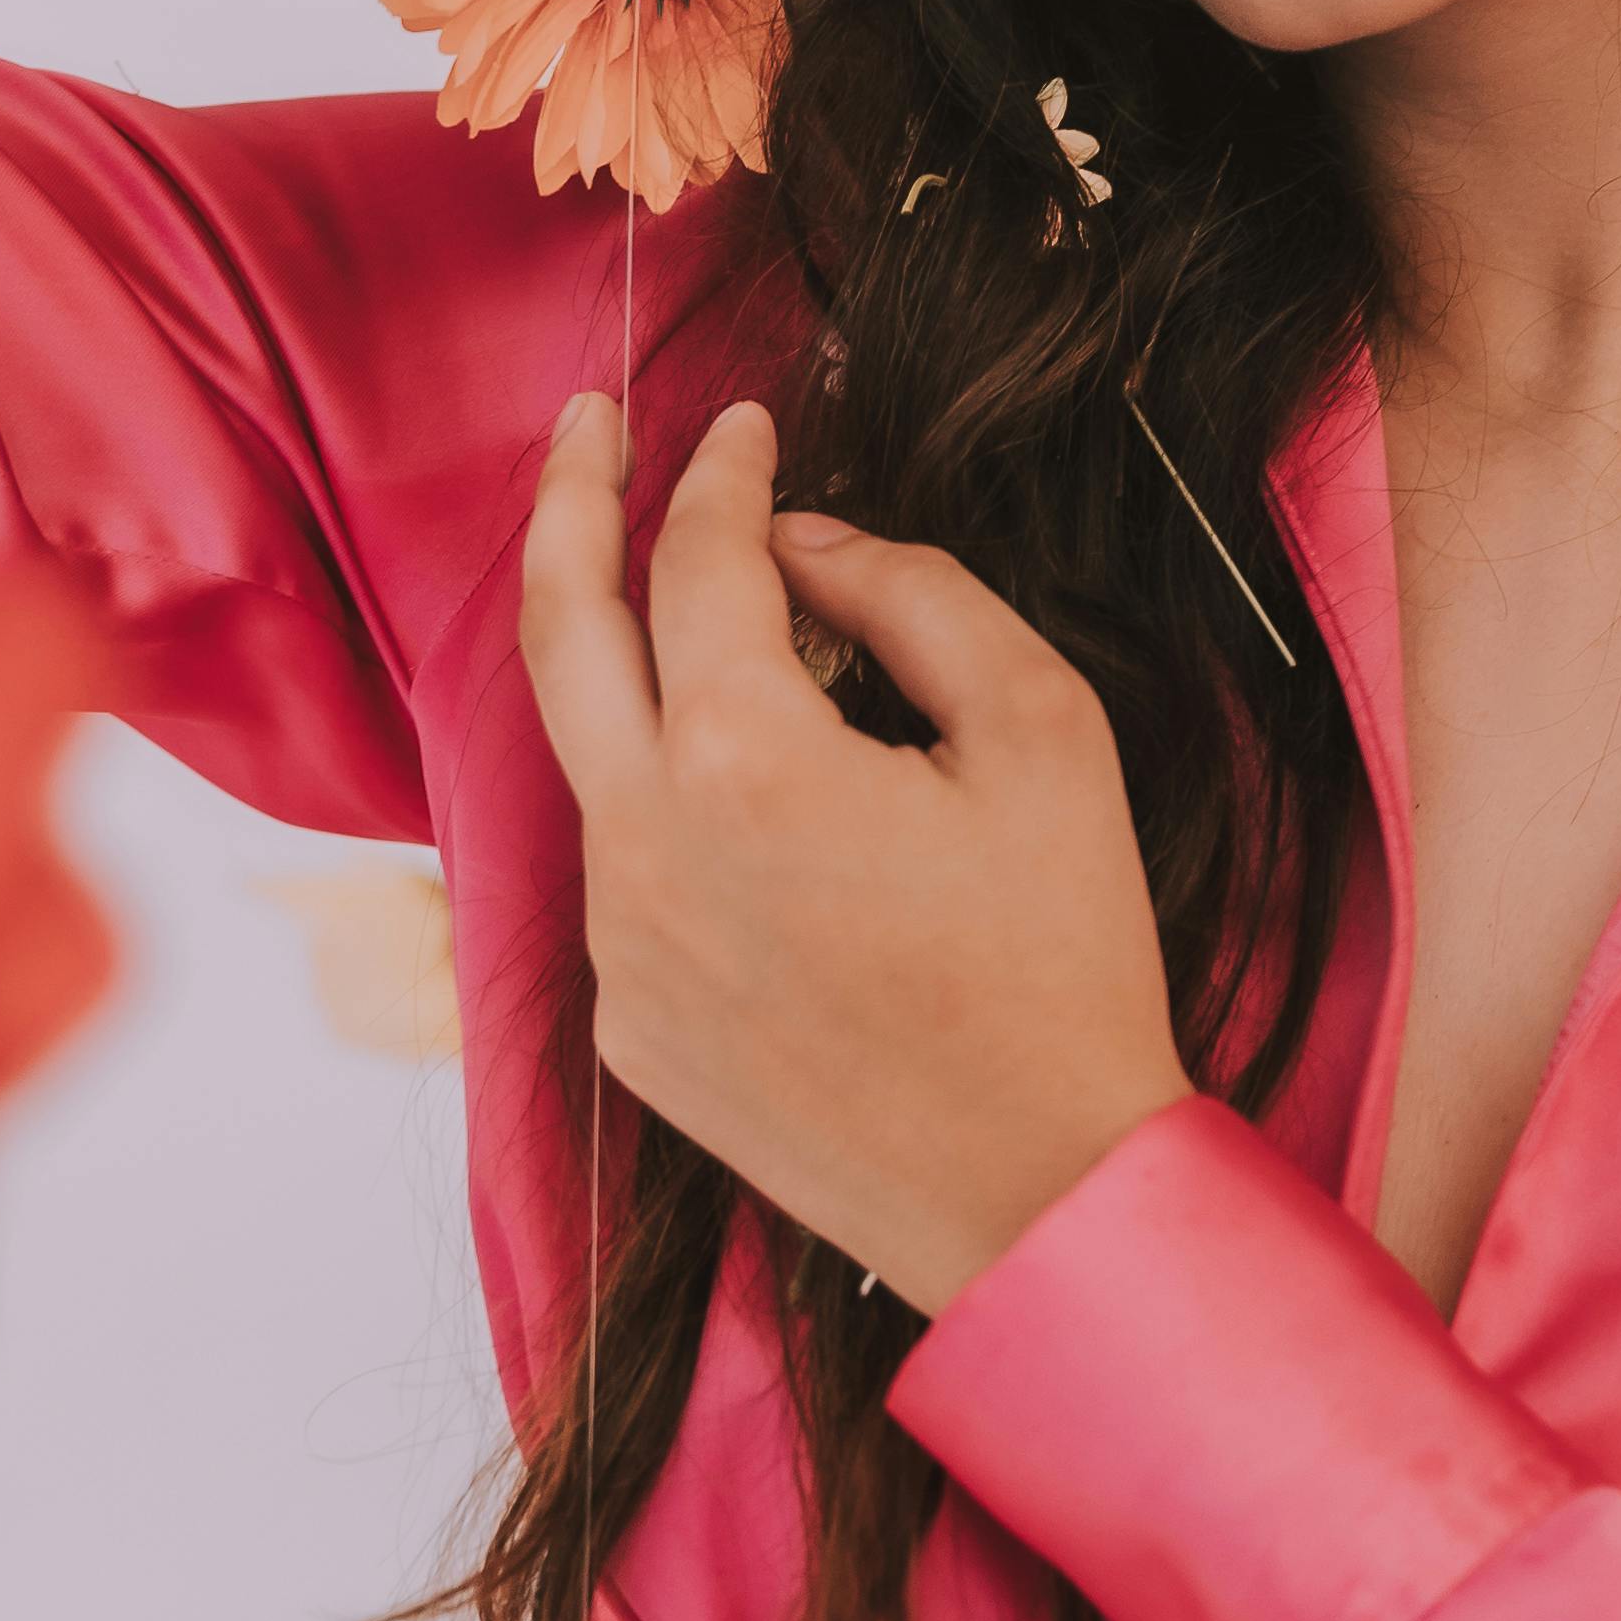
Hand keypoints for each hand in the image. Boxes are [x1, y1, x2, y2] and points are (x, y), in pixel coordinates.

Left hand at [519, 396, 1190, 1317]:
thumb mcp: (1042, 733)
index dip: (720, 472)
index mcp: (744, 764)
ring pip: (592, 759)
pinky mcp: (629, 1027)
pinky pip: (628, 873)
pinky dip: (671, 802)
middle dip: (567, 501)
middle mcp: (644, 852)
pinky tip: (756, 805)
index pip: (696, 562)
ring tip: (697, 608)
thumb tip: (807, 548)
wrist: (1043, 1197)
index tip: (747, 423)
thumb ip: (914, 596)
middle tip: (589, 422)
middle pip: (556, 629)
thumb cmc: (1065, 964)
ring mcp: (620, 950)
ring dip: (630, 665)